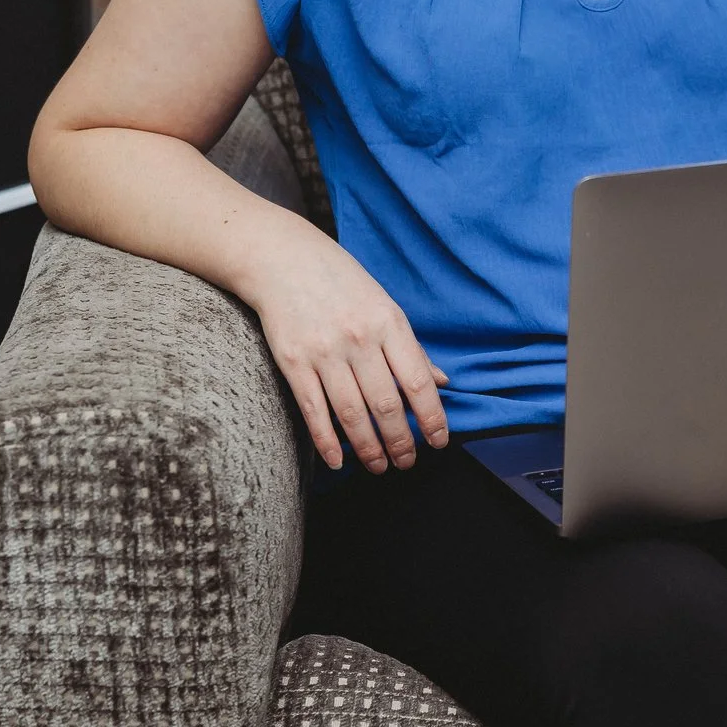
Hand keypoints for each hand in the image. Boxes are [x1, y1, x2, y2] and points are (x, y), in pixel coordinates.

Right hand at [246, 232, 449, 472]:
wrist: (283, 259)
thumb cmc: (341, 282)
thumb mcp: (384, 305)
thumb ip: (411, 348)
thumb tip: (442, 382)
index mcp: (389, 323)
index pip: (418, 382)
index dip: (432, 418)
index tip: (438, 442)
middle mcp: (359, 339)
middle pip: (386, 405)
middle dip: (401, 442)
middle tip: (407, 462)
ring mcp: (325, 352)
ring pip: (352, 414)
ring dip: (368, 448)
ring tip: (379, 466)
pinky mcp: (293, 362)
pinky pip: (314, 411)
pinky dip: (327, 441)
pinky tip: (338, 461)